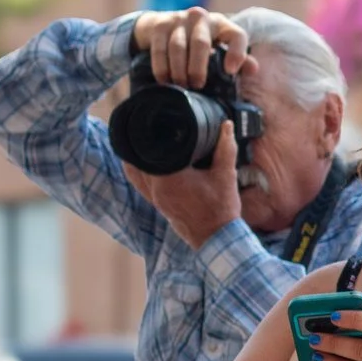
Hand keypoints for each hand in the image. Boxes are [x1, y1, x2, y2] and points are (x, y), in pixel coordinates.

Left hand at [125, 121, 241, 247]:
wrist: (217, 238)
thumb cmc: (221, 209)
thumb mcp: (226, 176)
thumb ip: (225, 148)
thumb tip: (226, 125)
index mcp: (169, 178)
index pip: (149, 149)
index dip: (147, 134)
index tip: (150, 122)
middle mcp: (156, 189)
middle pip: (139, 159)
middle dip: (142, 143)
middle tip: (147, 128)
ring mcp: (154, 199)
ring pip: (135, 172)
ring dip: (136, 158)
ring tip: (141, 142)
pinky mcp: (157, 205)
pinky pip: (139, 184)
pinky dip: (137, 172)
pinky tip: (142, 164)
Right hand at [132, 6, 254, 87]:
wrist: (165, 26)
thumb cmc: (200, 43)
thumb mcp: (219, 48)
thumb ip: (238, 59)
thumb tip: (253, 69)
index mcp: (222, 25)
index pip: (236, 36)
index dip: (236, 53)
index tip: (230, 72)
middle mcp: (201, 18)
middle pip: (200, 43)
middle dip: (198, 68)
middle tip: (197, 85)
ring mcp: (179, 19)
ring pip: (178, 47)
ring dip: (179, 70)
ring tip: (181, 85)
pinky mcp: (160, 24)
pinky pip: (160, 48)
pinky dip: (162, 67)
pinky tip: (165, 80)